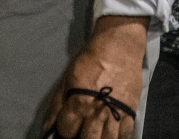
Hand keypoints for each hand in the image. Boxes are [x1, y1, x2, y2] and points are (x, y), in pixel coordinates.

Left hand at [42, 16, 147, 138]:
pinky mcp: (131, 112)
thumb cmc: (90, 60)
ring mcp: (116, 114)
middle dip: (82, 138)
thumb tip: (47, 127)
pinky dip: (117, 137)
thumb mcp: (67, 78)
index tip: (67, 125)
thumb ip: (57, 105)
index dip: (65, 130)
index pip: (67, 131)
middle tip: (81, 130)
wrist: (118, 48)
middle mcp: (97, 112)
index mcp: (78, 102)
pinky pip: (124, 136)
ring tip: (95, 132)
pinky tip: (110, 131)